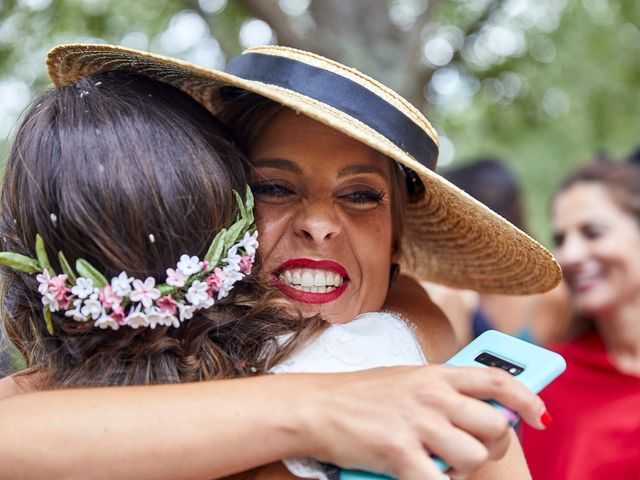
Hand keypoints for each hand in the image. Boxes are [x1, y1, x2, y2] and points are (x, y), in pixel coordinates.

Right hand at [294, 365, 546, 479]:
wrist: (318, 406)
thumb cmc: (360, 395)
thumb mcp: (406, 380)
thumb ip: (441, 391)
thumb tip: (478, 410)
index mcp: (435, 374)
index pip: (496, 381)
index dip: (526, 398)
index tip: (540, 415)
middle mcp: (432, 396)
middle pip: (495, 426)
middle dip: (495, 446)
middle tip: (476, 450)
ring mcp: (417, 424)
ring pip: (474, 457)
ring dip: (464, 468)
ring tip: (441, 463)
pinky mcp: (400, 453)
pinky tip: (426, 475)